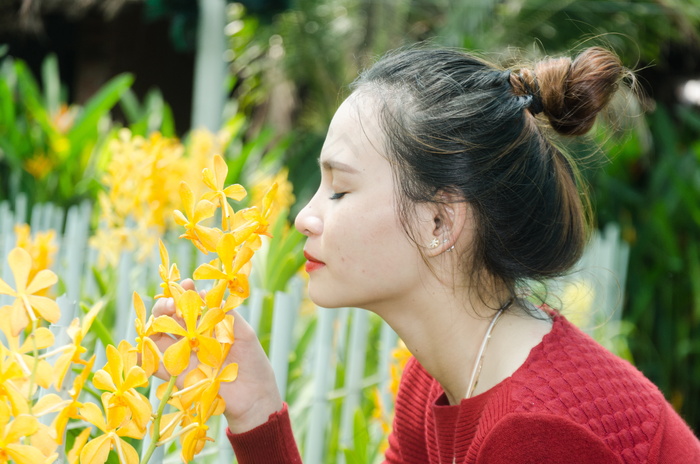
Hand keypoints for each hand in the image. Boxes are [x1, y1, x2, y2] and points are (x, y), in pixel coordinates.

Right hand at [150, 279, 283, 432]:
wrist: (254, 397)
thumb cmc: (253, 362)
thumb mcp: (244, 333)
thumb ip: (226, 314)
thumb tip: (205, 293)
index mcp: (209, 325)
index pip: (192, 305)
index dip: (186, 293)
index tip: (187, 284)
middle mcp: (193, 338)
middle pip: (170, 317)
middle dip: (166, 305)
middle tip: (171, 303)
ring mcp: (185, 356)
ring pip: (159, 336)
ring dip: (155, 323)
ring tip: (162, 316)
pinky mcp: (179, 376)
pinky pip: (157, 365)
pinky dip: (144, 357)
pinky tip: (142, 347)